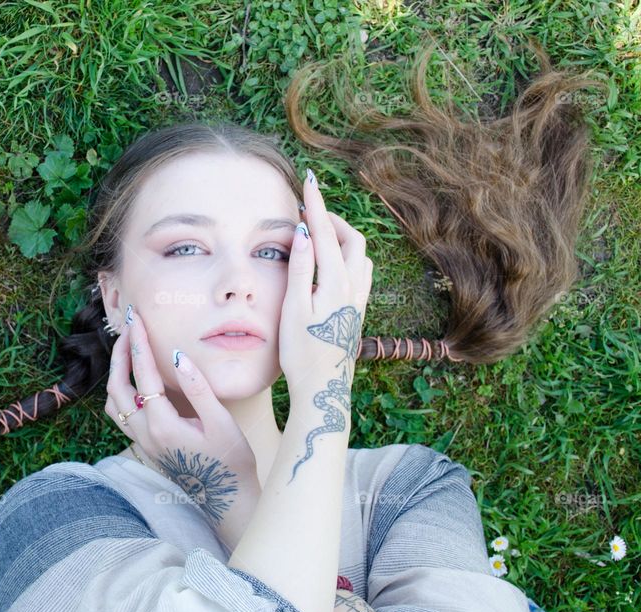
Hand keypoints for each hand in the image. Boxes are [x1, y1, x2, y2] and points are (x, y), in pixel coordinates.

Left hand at [105, 306, 260, 547]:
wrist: (226, 499)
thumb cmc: (230, 461)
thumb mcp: (220, 422)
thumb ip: (197, 388)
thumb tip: (178, 355)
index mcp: (163, 425)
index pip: (144, 376)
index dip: (139, 345)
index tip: (137, 321)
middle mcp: (145, 434)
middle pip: (117, 388)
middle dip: (120, 355)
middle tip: (129, 328)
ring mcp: (142, 442)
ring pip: (114, 403)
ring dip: (117, 373)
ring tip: (128, 349)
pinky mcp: (146, 446)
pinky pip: (121, 415)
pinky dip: (121, 391)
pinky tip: (134, 380)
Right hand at [279, 169, 372, 424]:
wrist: (323, 388)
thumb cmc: (302, 352)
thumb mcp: (293, 308)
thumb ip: (299, 268)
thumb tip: (302, 231)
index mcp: (334, 282)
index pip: (324, 232)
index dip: (315, 204)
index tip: (307, 181)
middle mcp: (353, 286)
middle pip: (350, 238)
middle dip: (330, 219)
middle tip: (307, 212)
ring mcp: (358, 299)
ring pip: (358, 254)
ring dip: (340, 237)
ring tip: (317, 234)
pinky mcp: (357, 310)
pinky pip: (360, 271)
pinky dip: (346, 255)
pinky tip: (332, 263)